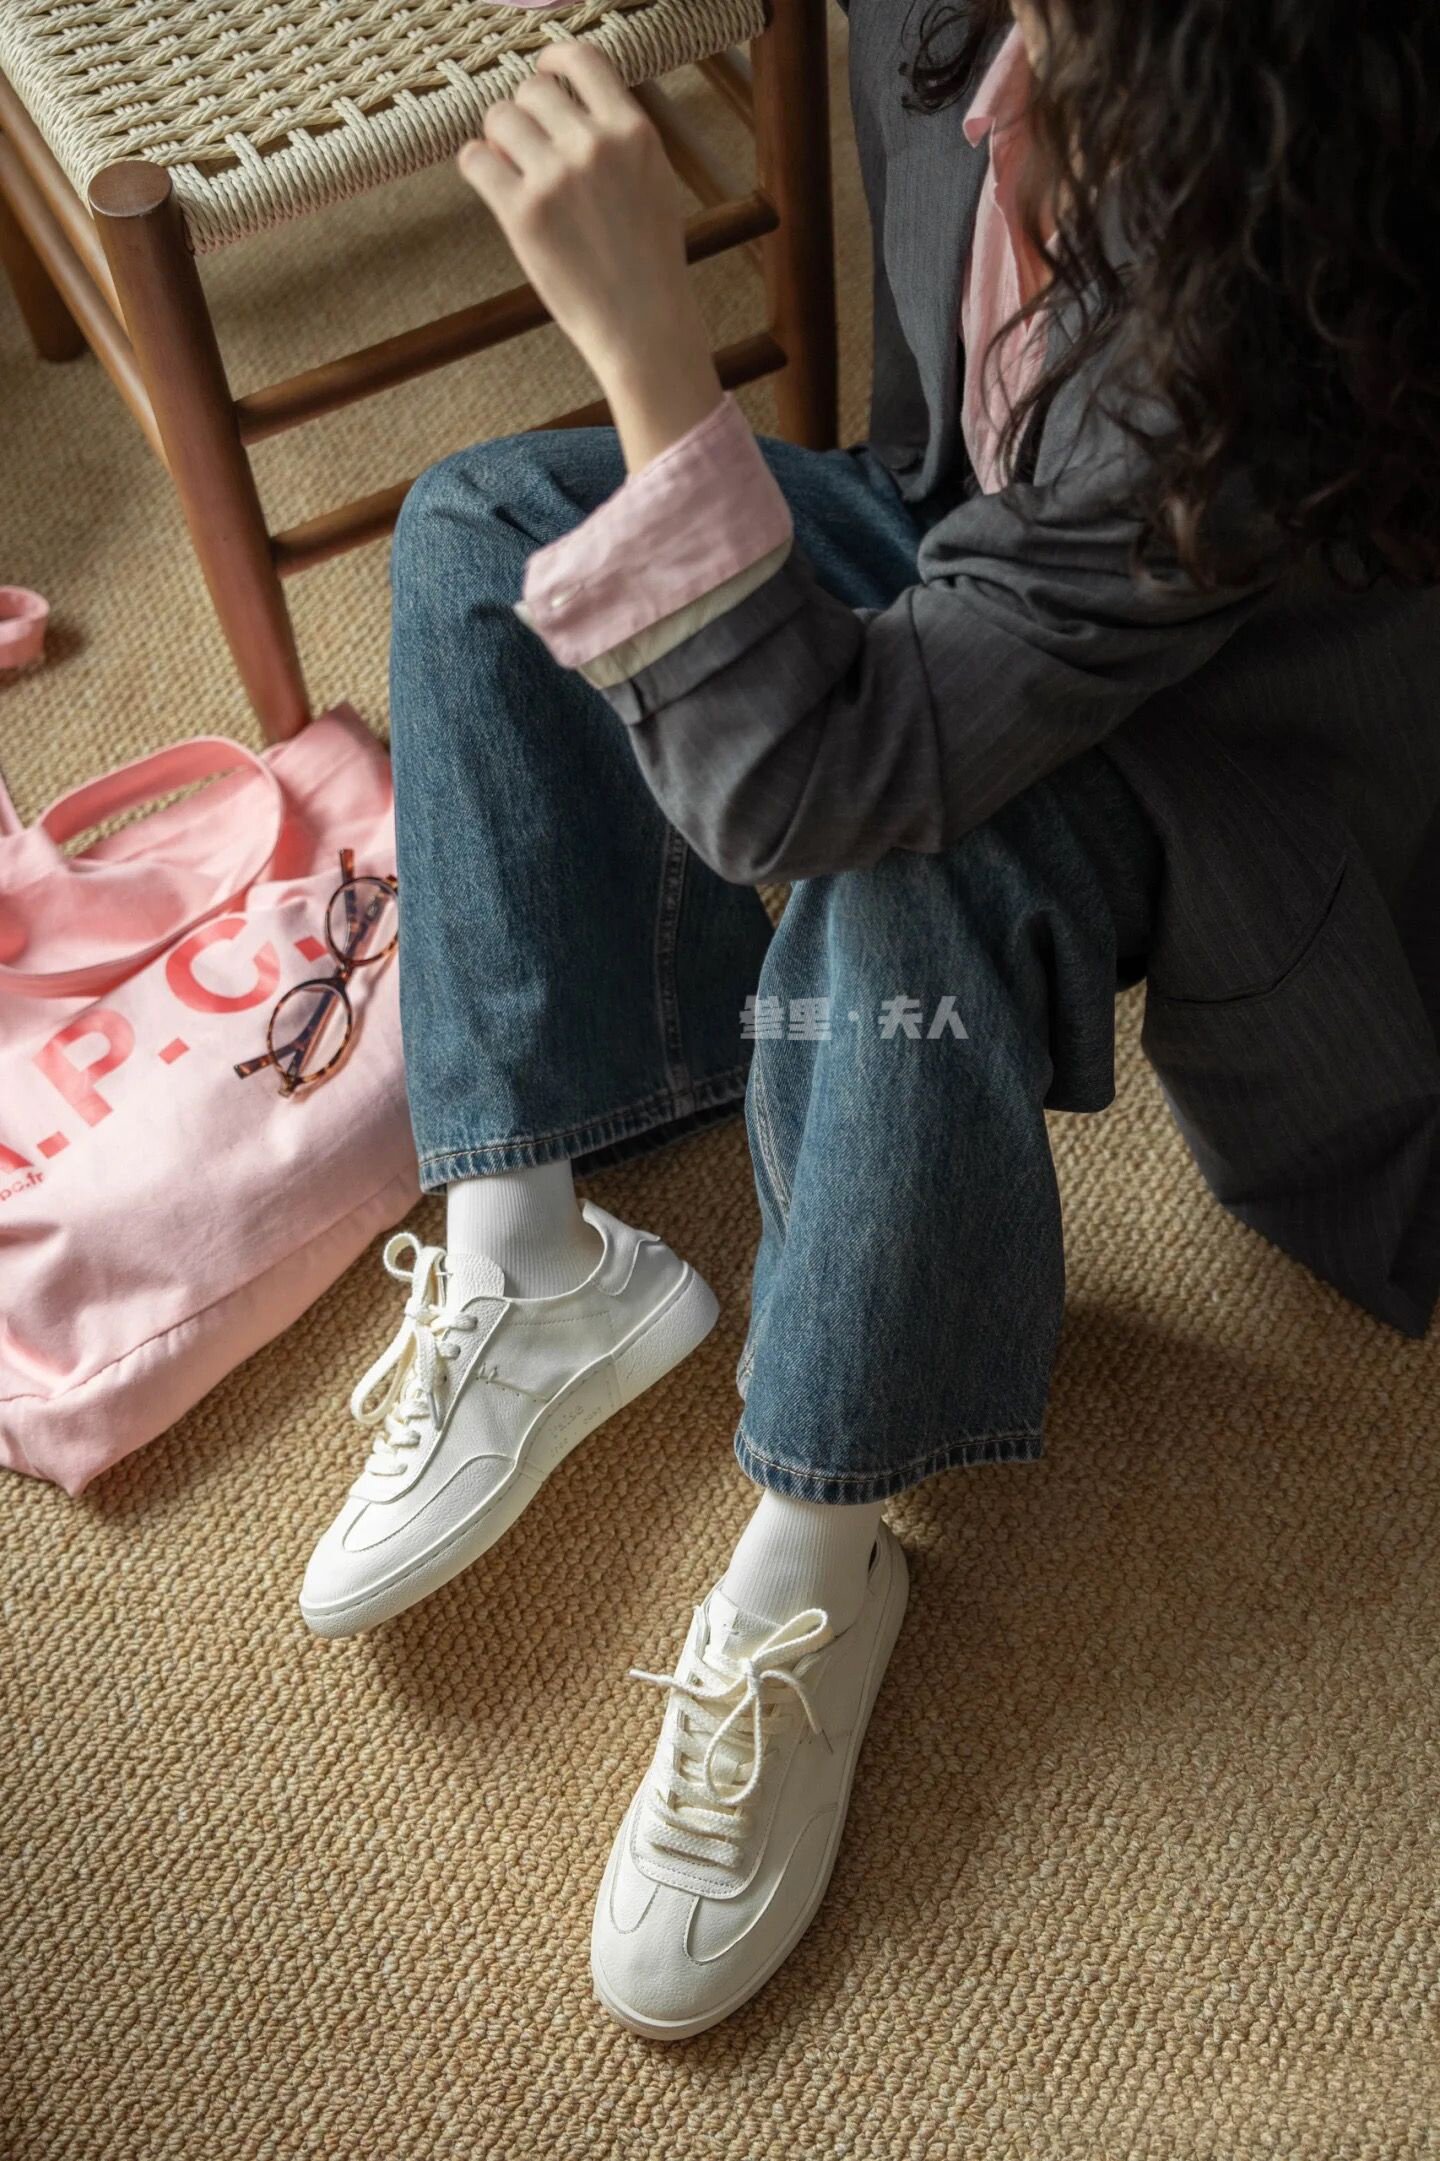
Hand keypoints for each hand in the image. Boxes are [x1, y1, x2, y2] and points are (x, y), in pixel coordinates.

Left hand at [459, 45, 722, 467]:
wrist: (643, 325)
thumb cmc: (649, 261)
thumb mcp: (654, 181)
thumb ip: (618, 138)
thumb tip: (570, 103)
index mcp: (632, 133)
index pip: (582, 59)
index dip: (554, 61)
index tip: (544, 75)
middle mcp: (594, 146)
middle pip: (532, 90)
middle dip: (524, 114)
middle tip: (528, 147)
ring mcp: (556, 178)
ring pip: (499, 117)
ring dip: (499, 139)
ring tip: (512, 170)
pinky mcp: (523, 213)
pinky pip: (475, 159)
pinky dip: (477, 166)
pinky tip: (492, 184)